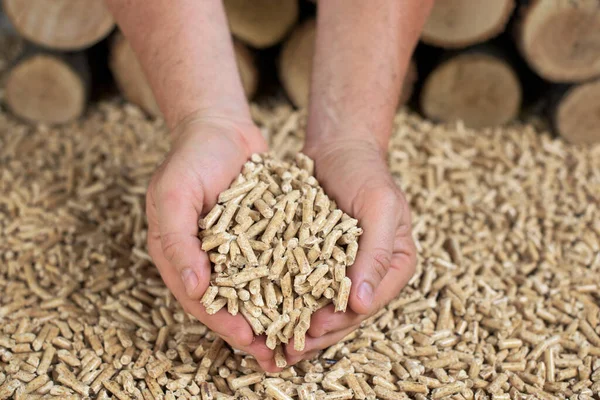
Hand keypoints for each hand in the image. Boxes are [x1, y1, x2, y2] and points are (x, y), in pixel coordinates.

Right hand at [146, 112, 280, 370]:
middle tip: (275, 354)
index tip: (247, 337)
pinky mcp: (261, 237)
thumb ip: (177, 241)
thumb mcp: (173, 195)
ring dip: (273, 315)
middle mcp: (207, 259)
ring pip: (256, 291)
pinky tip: (310, 298)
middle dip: (251, 329)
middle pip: (230, 302)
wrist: (222, 128)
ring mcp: (236, 250)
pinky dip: (288, 284)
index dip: (222, 320)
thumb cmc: (191, 158)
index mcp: (179, 256)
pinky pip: (275, 265)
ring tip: (295, 339)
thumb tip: (194, 289)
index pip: (200, 299)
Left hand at [286, 137, 416, 362]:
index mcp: (393, 265)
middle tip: (286, 351)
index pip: (368, 303)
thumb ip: (375, 254)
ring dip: (297, 327)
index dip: (340, 320)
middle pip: (343, 313)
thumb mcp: (380, 207)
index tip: (313, 328)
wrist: (338, 149)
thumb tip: (362, 303)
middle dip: (315, 334)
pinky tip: (263, 315)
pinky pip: (300, 286)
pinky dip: (284, 302)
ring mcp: (341, 268)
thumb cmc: (365, 173)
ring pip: (320, 306)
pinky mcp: (315, 260)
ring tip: (270, 346)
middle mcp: (369, 273)